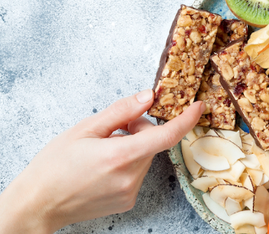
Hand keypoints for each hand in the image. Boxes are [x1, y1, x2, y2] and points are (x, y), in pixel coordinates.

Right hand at [0, 90, 204, 232]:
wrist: (38, 204)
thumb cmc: (54, 166)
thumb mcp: (85, 129)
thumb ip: (121, 111)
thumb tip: (148, 96)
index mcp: (120, 156)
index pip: (166, 136)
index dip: (186, 120)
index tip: (197, 107)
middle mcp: (130, 177)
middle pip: (152, 143)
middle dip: (140, 130)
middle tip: (116, 128)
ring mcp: (130, 192)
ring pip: (145, 158)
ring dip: (133, 148)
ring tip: (103, 151)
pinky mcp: (128, 201)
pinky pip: (137, 173)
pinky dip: (128, 164)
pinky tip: (104, 167)